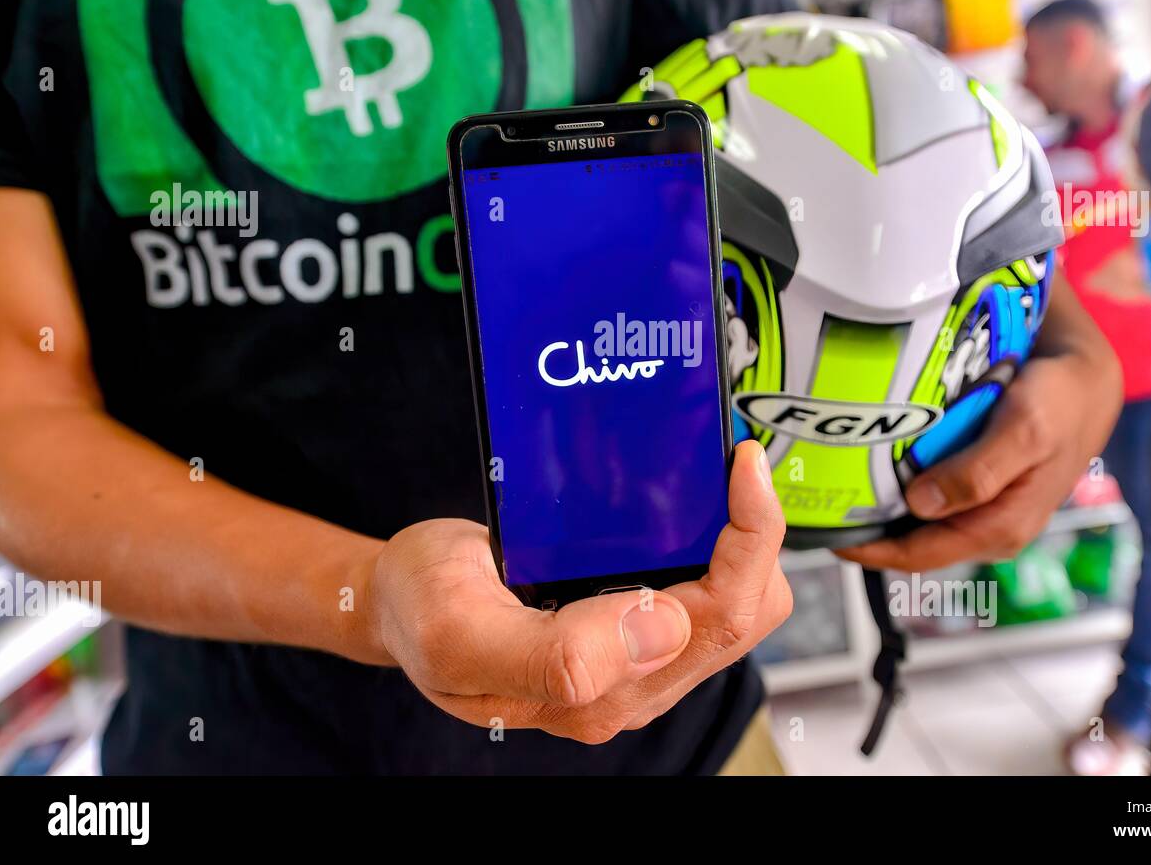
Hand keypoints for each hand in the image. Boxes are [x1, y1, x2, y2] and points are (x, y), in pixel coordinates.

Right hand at [364, 440, 789, 743]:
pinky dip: (714, 540)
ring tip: (716, 479)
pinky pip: (704, 587)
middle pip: (744, 610)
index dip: (749, 538)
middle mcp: (634, 681)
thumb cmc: (421, 611)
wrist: (395, 600)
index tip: (741, 465)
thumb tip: (665, 626)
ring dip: (739, 538)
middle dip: (755, 531)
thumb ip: (558, 655)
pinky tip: (689, 501)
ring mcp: (639, 657)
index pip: (718, 617)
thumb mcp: (461, 633)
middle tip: (733, 460)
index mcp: (600, 690)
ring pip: (736, 601)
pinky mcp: (636, 628)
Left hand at [836, 283, 1120, 571]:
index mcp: (999, 527)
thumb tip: (920, 505)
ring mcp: (982, 506)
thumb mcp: (1025, 432)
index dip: (870, 551)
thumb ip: (977, 472)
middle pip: (912, 539)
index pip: (919, 555)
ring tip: (832, 481)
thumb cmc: (1062, 402)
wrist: (1088, 376)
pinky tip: (871, 458)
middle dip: (867, 528)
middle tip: (816, 501)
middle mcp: (987, 525)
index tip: (826, 537)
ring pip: (917, 517)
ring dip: (879, 504)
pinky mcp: (977, 483)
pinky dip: (898, 480)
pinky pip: (929, 491)